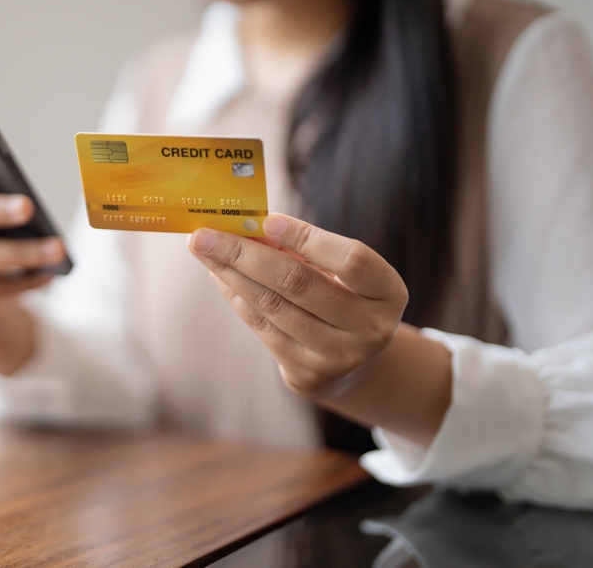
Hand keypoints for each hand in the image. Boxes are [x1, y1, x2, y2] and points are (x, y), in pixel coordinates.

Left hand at [187, 213, 407, 397]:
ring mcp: (338, 356)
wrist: (354, 365)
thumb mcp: (340, 274)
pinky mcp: (306, 372)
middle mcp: (369, 329)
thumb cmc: (343, 299)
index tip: (267, 220)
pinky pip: (261, 326)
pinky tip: (218, 274)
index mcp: (389, 294)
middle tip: (206, 233)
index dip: (309, 238)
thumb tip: (249, 225)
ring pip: (273, 305)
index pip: (351, 260)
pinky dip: (235, 296)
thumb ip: (304, 250)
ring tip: (203, 249)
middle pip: (299, 283)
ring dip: (230, 273)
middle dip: (245, 253)